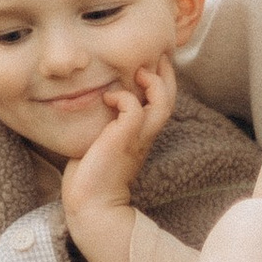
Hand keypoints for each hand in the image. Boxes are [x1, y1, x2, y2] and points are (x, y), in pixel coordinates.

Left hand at [59, 62, 176, 261]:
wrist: (91, 207)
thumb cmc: (92, 176)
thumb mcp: (103, 142)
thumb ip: (106, 124)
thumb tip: (95, 103)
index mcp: (143, 135)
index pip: (163, 101)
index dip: (162, 80)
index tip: (150, 62)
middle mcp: (146, 135)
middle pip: (170, 97)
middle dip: (166, 73)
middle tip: (156, 54)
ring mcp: (137, 138)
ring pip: (162, 102)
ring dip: (154, 82)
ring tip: (140, 70)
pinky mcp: (122, 140)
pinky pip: (133, 109)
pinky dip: (123, 97)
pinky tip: (108, 96)